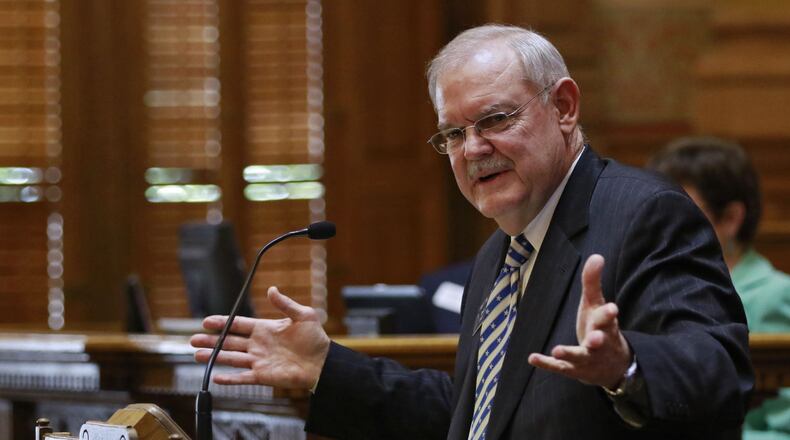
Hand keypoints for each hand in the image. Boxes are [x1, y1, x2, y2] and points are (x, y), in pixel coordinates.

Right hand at [190, 286, 330, 389]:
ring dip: (214, 357)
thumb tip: (272, 289)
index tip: (206, 322)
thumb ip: (285, 303)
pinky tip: (216, 377)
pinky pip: (243, 377)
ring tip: (197, 355)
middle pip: (229, 342)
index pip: (238, 325)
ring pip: (231, 358)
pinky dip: (229, 378)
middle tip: (193, 339)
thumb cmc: (315, 339)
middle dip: (211, 340)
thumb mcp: (303, 315)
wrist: (323, 362)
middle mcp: (258, 344)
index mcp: (265, 329)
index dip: (222, 323)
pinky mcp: (263, 376)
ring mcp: (259, 361)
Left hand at [527, 254, 631, 388]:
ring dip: (569, 353)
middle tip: (594, 339)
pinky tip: (532, 358)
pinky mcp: (574, 369)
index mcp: (605, 326)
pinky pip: (561, 367)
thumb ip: (593, 281)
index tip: (612, 309)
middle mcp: (599, 343)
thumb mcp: (596, 304)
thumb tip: (597, 256)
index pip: (608, 319)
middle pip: (600, 341)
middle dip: (597, 340)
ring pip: (580, 357)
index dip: (609, 314)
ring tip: (557, 349)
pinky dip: (548, 363)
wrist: (612, 366)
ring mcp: (587, 358)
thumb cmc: (600, 327)